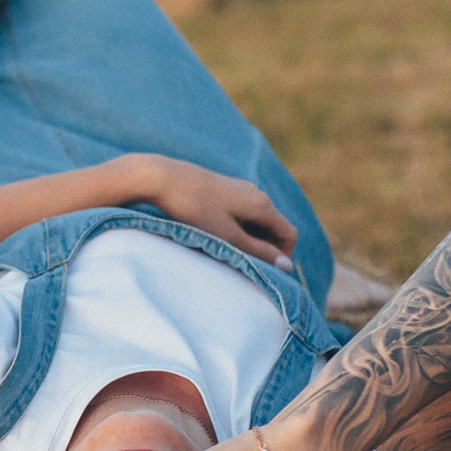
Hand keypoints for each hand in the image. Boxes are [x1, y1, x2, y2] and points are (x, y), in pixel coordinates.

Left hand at [123, 154, 299, 267]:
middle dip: (265, 249)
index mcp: (262, 204)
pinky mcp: (224, 188)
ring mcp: (240, 189)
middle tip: (240, 264)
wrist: (161, 178)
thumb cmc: (194, 210)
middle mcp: (256, 193)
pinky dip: (236, 228)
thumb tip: (287, 266)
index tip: (262, 271)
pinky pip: (242, 213)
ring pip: (257, 221)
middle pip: (275, 227)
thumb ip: (258, 252)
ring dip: (249, 240)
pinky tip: (214, 234)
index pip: (289, 234)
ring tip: (224, 250)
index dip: (282, 256)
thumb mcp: (228, 237)